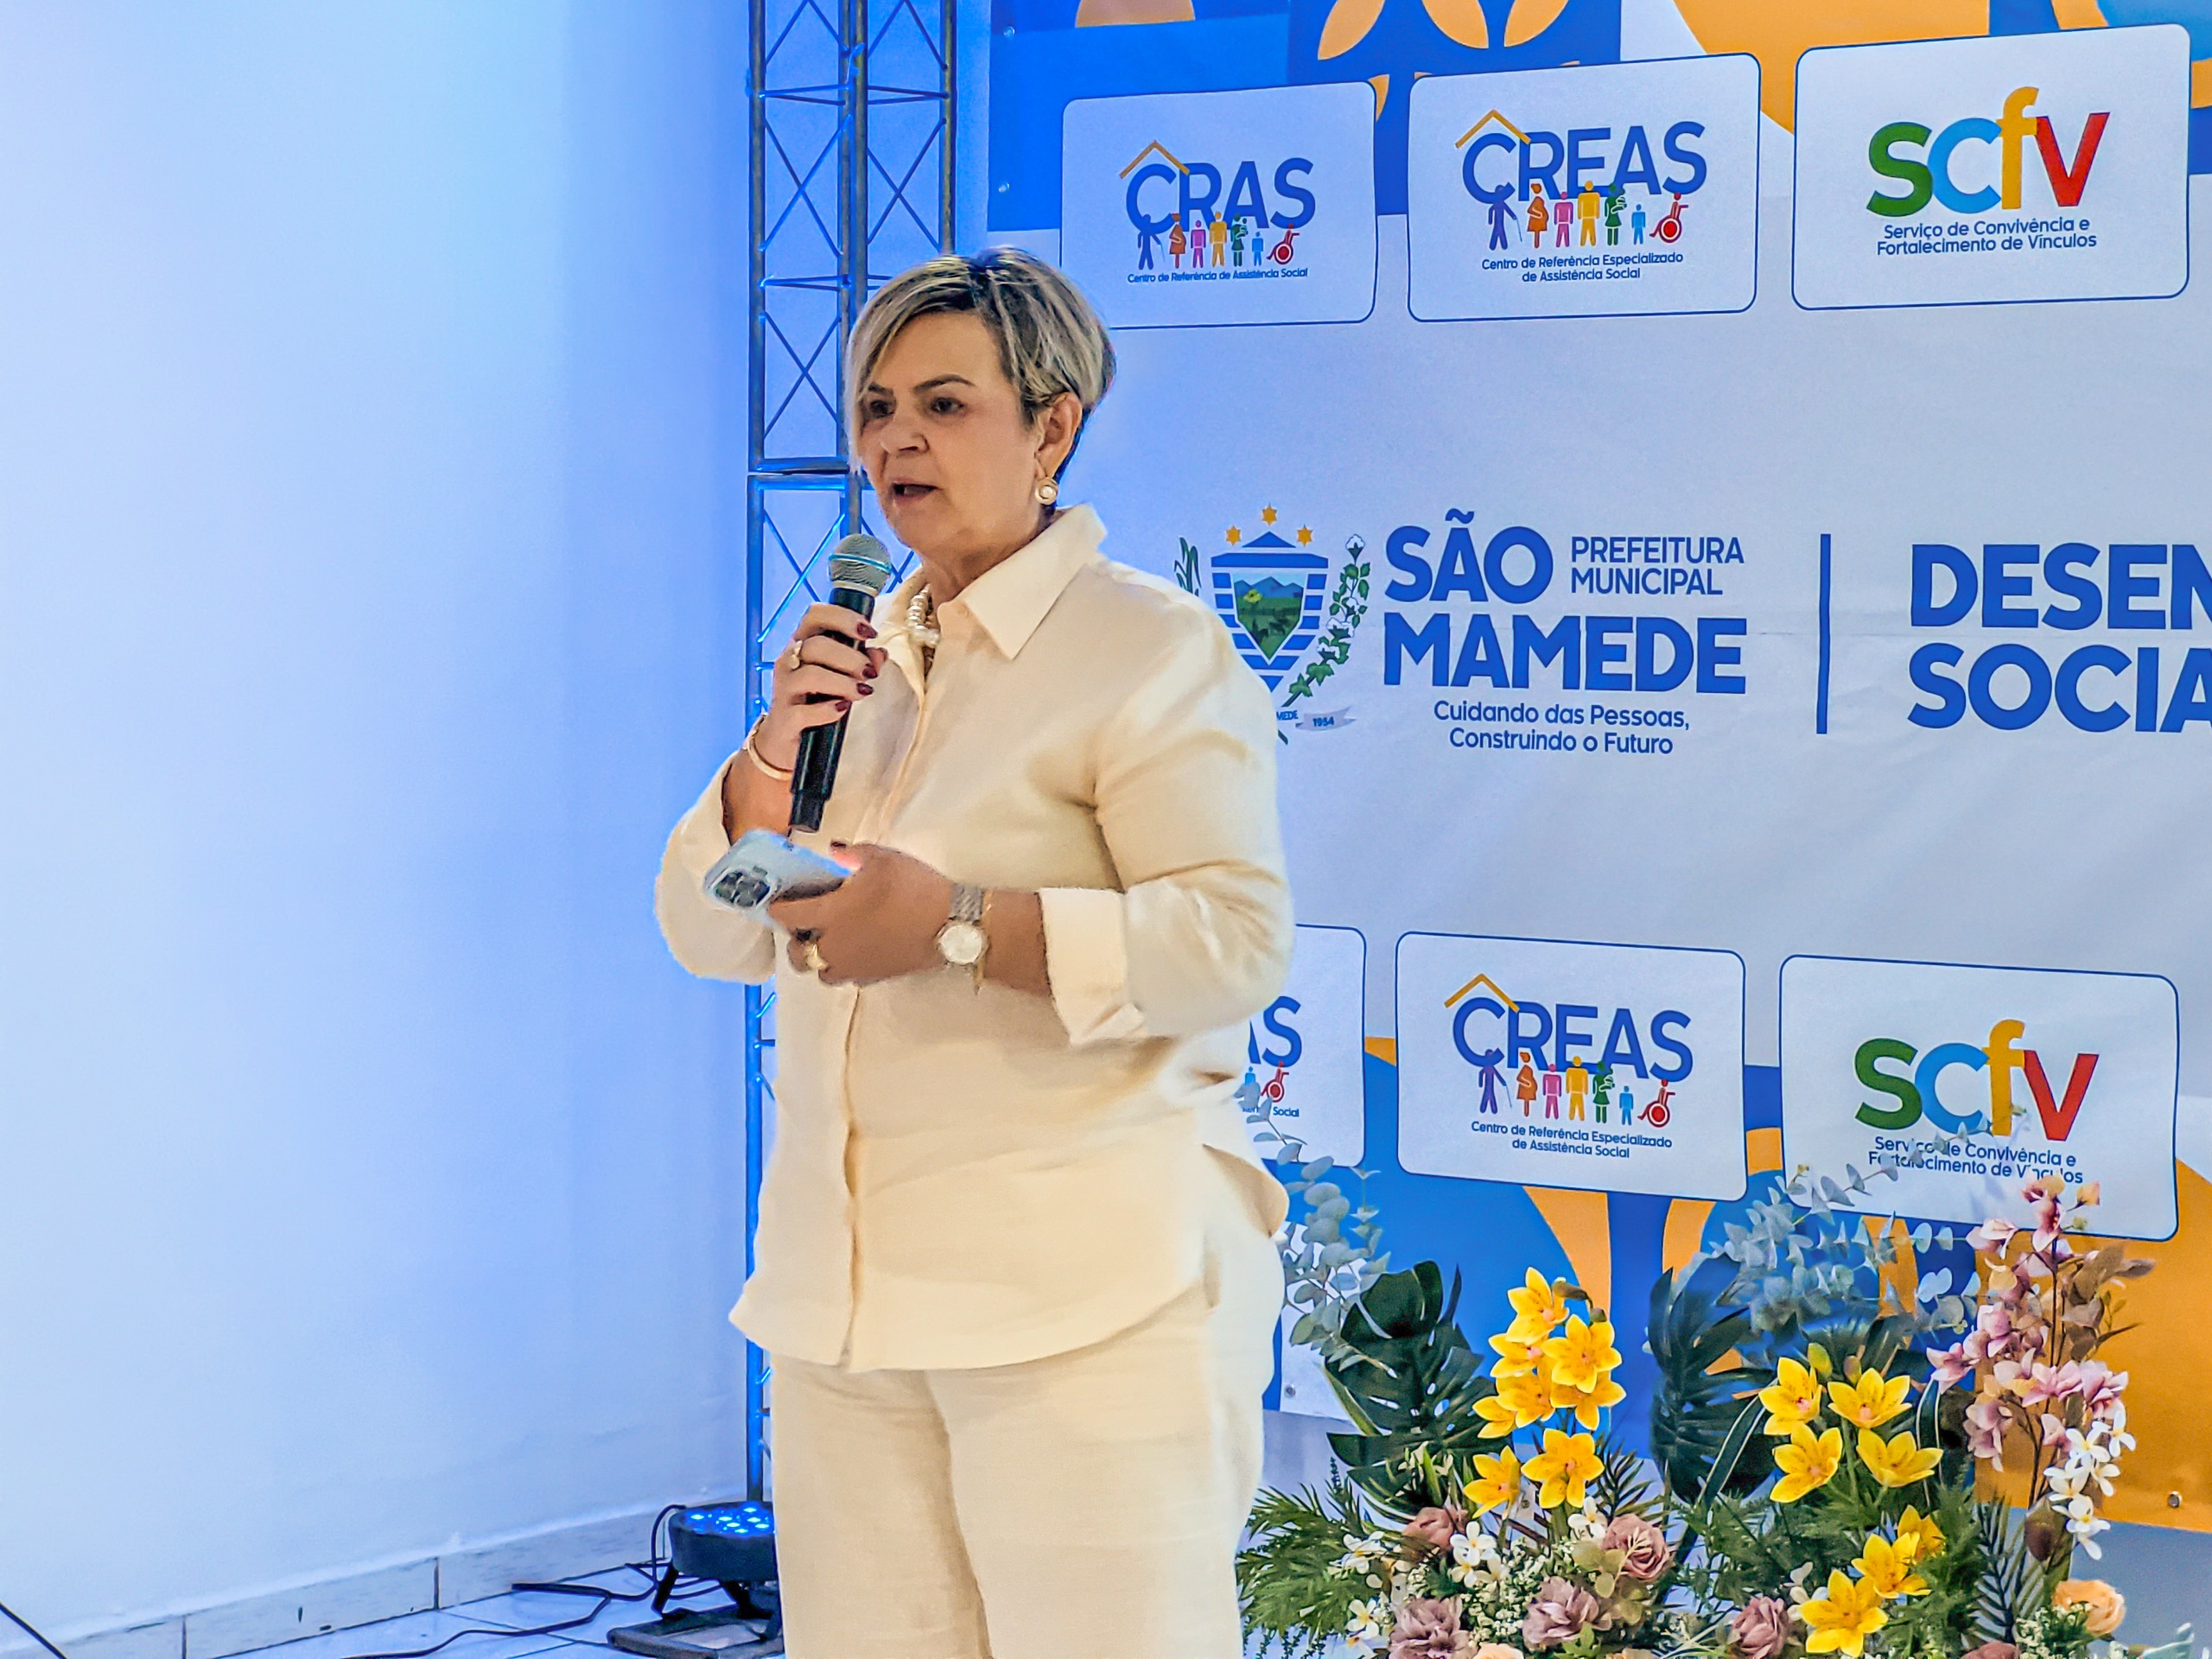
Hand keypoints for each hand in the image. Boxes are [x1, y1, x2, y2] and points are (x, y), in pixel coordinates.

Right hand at [752, 603, 888, 771]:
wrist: (788, 742)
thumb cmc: (816, 701)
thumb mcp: (842, 678)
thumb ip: (862, 662)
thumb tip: (879, 653)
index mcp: (802, 644)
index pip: (815, 614)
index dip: (844, 617)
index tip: (869, 633)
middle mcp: (789, 661)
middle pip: (816, 645)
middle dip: (849, 657)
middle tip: (870, 673)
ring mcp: (783, 689)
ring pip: (810, 675)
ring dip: (843, 683)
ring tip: (862, 692)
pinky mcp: (784, 718)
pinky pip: (804, 712)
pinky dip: (827, 710)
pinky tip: (841, 710)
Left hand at [769, 844, 953, 985]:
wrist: (951, 924)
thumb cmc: (915, 889)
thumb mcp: (883, 859)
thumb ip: (852, 855)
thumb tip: (834, 851)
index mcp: (831, 915)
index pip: (788, 917)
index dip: (777, 910)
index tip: (775, 904)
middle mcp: (835, 946)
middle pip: (798, 955)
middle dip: (795, 941)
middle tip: (804, 926)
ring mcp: (854, 966)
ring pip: (821, 972)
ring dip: (819, 958)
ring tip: (829, 942)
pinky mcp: (874, 976)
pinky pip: (848, 977)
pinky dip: (844, 966)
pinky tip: (856, 950)